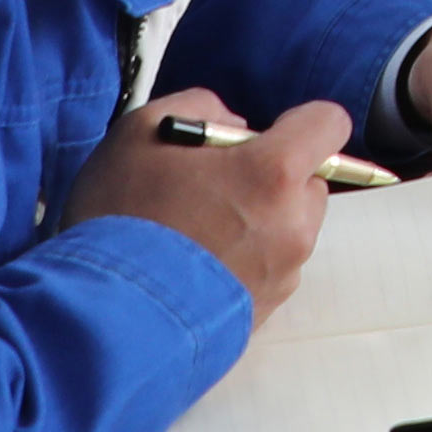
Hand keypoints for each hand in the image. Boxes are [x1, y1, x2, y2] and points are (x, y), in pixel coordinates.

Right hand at [52, 86, 345, 315]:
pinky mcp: (265, 314)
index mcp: (273, 173)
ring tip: (196, 233)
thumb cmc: (121, 220)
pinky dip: (243, 264)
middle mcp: (293, 226)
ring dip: (258, 223)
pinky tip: (193, 268)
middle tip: (213, 188)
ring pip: (289, 230)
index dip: (297, 123)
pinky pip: (268, 272)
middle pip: (309, 182)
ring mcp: (283, 276)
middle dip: (273, 178)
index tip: (259, 138)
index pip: (328, 124)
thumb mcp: (142, 131)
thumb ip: (201, 109)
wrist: (103, 322)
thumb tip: (236, 130)